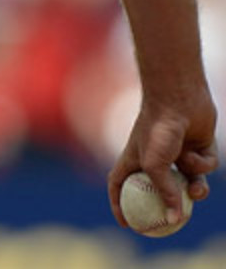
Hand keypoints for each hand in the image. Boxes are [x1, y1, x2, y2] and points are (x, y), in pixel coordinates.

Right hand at [108, 89, 218, 227]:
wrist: (179, 100)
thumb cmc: (157, 130)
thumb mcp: (155, 166)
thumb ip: (165, 193)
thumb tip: (175, 220)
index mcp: (134, 159)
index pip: (120, 185)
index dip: (119, 204)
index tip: (126, 223)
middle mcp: (155, 158)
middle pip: (160, 190)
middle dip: (171, 206)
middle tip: (178, 221)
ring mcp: (177, 153)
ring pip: (189, 183)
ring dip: (195, 190)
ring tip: (198, 191)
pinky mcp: (199, 148)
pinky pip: (205, 168)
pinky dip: (203, 164)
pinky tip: (197, 151)